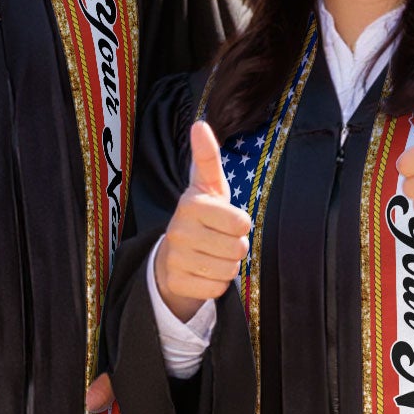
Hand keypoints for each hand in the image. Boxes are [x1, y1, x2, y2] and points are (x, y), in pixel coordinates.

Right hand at [153, 120, 250, 320]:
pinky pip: (216, 288)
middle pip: (238, 249)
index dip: (241, 224)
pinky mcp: (176, 282)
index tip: (228, 220)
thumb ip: (207, 157)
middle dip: (236, 247)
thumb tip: (200, 124)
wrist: (172, 255)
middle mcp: (179, 230)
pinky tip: (203, 272)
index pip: (241, 223)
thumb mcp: (208, 186)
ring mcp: (175, 258)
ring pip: (229, 270)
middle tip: (220, 240)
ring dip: (227, 265)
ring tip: (212, 255)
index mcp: (191, 203)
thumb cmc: (202, 216)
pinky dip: (216, 283)